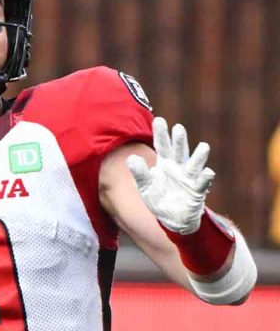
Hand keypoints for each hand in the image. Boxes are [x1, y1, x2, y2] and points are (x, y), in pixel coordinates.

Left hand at [127, 117, 215, 234]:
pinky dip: (205, 179)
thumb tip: (131, 158)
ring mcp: (189, 178)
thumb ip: (140, 173)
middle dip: (179, 141)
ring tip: (204, 147)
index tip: (158, 120)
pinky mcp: (197, 191)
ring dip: (199, 157)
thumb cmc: (159, 198)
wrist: (172, 219)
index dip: (161, 134)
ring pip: (194, 165)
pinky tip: (208, 173)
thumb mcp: (145, 186)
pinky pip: (202, 184)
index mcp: (165, 164)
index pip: (162, 146)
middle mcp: (179, 167)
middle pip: (178, 151)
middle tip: (178, 128)